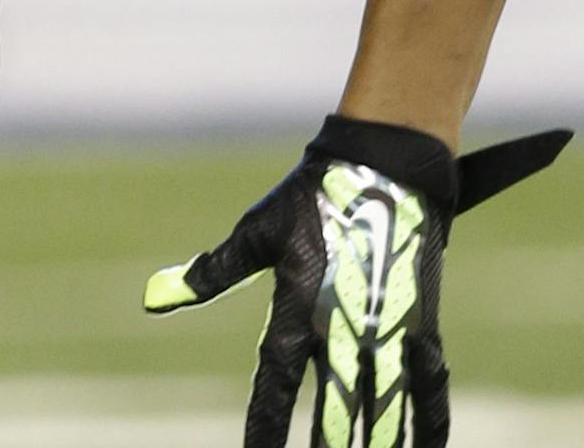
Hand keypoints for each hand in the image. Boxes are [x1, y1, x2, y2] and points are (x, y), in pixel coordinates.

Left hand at [143, 117, 570, 446]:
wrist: (383, 164)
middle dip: (329, 442)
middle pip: (335, 405)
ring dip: (376, 438)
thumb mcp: (258, 233)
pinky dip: (430, 420)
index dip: (266, 423)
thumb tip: (153, 297)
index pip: (275, 380)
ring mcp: (388, 325)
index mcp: (299, 305)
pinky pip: (430, 383)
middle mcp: (344, 324)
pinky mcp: (422, 320)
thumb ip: (213, 273)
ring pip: (384, 404)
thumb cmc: (312, 198)